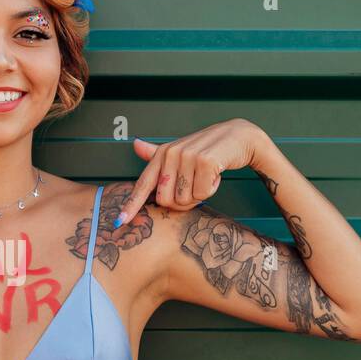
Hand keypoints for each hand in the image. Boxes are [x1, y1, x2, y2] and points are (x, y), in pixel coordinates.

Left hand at [113, 118, 268, 226]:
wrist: (239, 137)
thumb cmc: (208, 148)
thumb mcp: (181, 151)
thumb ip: (158, 153)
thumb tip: (135, 145)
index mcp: (162, 154)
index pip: (143, 184)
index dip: (131, 205)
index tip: (120, 221)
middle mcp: (171, 154)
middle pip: (166, 201)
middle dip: (182, 202)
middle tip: (195, 187)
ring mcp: (187, 156)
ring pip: (186, 200)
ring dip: (200, 195)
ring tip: (206, 177)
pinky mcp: (205, 162)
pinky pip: (203, 194)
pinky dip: (212, 189)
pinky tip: (216, 174)